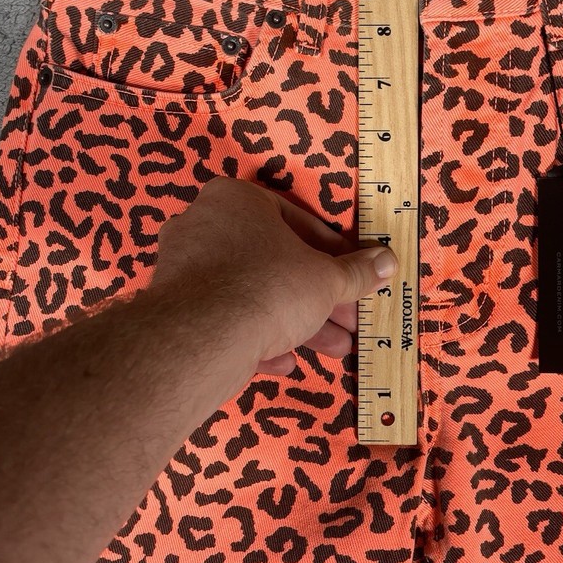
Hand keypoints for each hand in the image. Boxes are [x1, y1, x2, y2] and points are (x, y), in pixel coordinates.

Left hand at [150, 177, 397, 375]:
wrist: (204, 338)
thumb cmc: (267, 288)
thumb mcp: (327, 279)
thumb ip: (357, 271)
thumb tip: (387, 261)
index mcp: (237, 200)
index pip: (297, 221)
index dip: (334, 253)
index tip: (354, 275)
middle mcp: (204, 226)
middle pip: (275, 263)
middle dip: (319, 297)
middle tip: (350, 320)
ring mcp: (185, 270)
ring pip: (252, 295)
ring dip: (297, 323)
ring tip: (334, 348)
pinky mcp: (175, 311)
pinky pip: (224, 322)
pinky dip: (256, 340)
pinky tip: (283, 362)